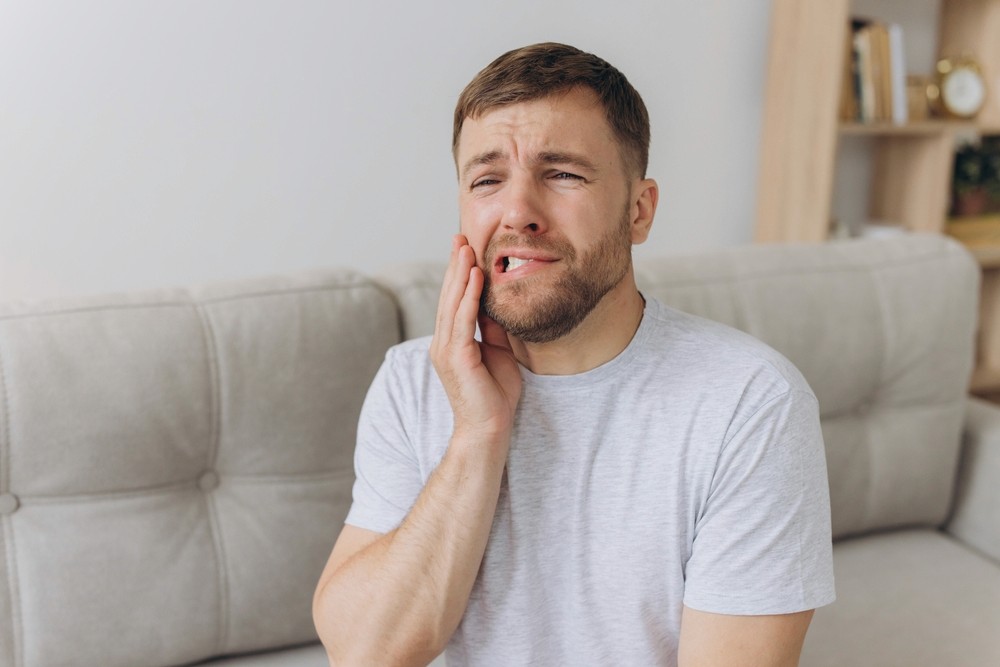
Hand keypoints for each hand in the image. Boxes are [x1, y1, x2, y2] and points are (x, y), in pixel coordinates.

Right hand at [430, 235, 521, 443]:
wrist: (488, 429)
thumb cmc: (494, 395)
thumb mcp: (497, 352)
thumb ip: (491, 328)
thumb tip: (495, 303)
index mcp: (451, 341)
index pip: (453, 300)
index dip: (458, 273)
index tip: (465, 247)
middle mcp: (443, 342)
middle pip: (448, 295)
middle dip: (454, 265)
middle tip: (460, 236)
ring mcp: (446, 350)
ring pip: (452, 303)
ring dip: (459, 274)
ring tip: (466, 248)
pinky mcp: (456, 357)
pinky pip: (462, 320)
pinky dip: (468, 296)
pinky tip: (475, 276)